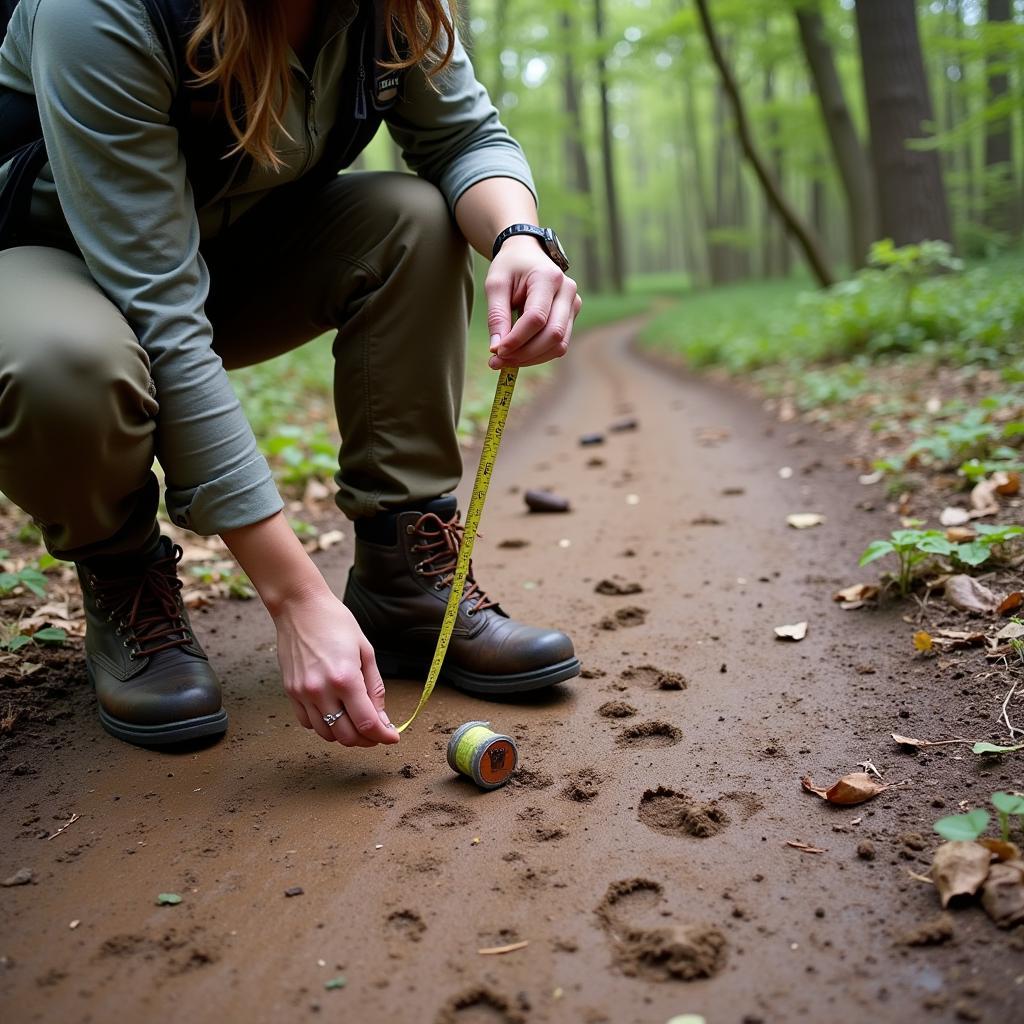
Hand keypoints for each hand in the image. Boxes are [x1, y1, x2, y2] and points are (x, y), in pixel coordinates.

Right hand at [271, 582, 398, 747]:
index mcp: (345, 678)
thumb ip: (374, 687)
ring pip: (326, 734)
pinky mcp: (291, 692)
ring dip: (345, 734)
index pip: (367, 723)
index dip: (383, 736)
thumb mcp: (366, 651)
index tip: (392, 737)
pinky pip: (308, 723)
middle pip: (346, 735)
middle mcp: (321, 691)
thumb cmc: (335, 622)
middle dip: (366, 739)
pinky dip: (324, 726)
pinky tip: (335, 713)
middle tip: (377, 732)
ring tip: (357, 723)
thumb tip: (382, 716)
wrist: (299, 607)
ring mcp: (303, 694)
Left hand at [485, 235, 581, 369]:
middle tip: (497, 362)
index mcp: (549, 277)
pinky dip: (538, 355)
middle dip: (524, 354)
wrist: (527, 254)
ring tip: (505, 361)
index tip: (496, 351)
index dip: (517, 339)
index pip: (537, 317)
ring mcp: (573, 306)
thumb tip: (497, 348)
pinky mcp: (571, 318)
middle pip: (553, 335)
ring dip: (531, 358)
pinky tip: (518, 354)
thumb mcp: (496, 284)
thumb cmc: (510, 267)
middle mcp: (567, 292)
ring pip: (559, 345)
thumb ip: (496, 315)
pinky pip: (558, 345)